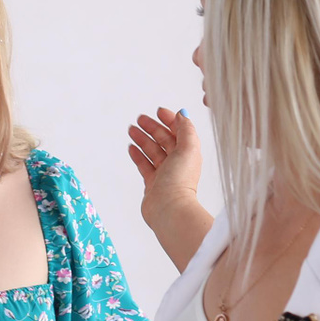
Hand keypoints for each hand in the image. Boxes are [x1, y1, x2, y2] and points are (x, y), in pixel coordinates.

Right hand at [127, 107, 202, 228]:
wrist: (169, 209)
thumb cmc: (180, 182)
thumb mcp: (188, 148)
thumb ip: (186, 129)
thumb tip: (182, 114)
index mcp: (189, 153)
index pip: (179, 131)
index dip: (170, 120)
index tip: (158, 111)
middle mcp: (178, 163)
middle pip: (164, 140)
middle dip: (152, 127)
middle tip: (140, 118)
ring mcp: (165, 173)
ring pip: (152, 151)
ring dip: (142, 139)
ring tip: (131, 129)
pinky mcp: (153, 184)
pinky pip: (144, 165)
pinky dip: (138, 155)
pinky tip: (131, 147)